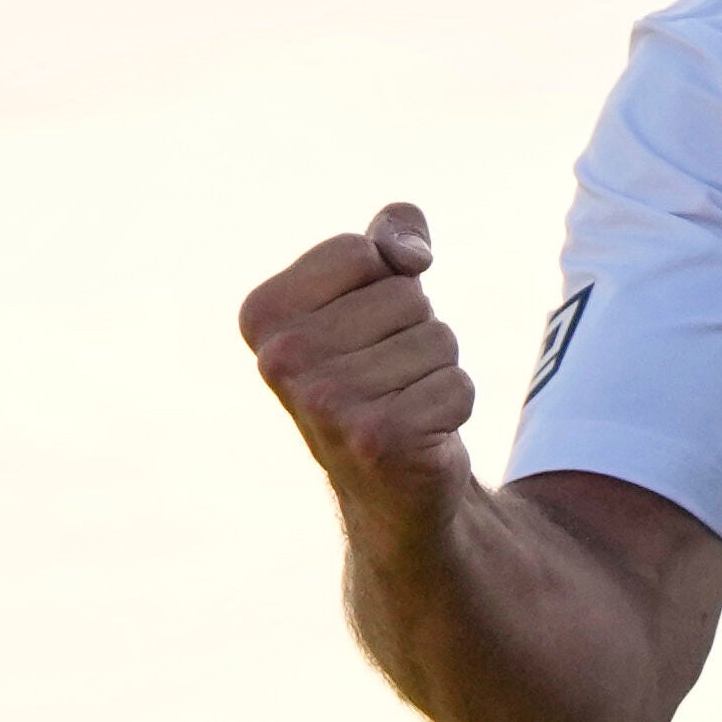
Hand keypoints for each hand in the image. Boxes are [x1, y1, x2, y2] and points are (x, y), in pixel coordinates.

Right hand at [238, 206, 478, 522]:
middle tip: (389, 375)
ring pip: (438, 339)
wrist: (386, 484)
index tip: (364, 329)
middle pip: (407, 296)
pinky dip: (455, 405)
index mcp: (263, 314)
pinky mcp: (378, 438)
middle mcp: (281, 359)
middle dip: (418, 330)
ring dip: (438, 369)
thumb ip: (391, 238)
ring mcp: (326, 402)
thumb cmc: (378, 371)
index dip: (385, 281)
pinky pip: (457, 385)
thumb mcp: (373, 291)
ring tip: (404, 400)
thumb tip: (412, 251)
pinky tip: (422, 431)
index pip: (361, 250)